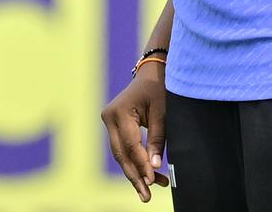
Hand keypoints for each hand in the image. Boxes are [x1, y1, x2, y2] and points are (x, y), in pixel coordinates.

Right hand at [101, 65, 168, 201]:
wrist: (150, 74)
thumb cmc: (158, 90)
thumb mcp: (162, 113)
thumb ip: (157, 139)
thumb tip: (154, 167)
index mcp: (119, 111)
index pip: (131, 144)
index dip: (141, 164)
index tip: (153, 180)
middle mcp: (109, 117)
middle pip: (121, 153)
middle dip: (135, 175)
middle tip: (147, 196)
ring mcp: (109, 122)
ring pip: (120, 154)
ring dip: (135, 172)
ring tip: (149, 191)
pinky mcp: (113, 126)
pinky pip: (122, 148)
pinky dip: (134, 162)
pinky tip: (146, 177)